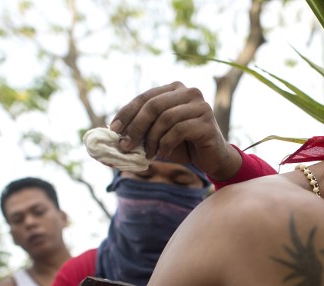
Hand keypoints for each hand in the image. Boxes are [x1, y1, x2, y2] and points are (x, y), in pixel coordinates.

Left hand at [110, 82, 241, 179]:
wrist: (211, 158)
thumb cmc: (183, 145)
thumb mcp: (157, 135)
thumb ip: (140, 131)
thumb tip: (112, 136)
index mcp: (174, 89)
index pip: (145, 97)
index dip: (127, 112)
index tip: (114, 129)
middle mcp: (189, 92)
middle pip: (154, 105)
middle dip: (136, 127)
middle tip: (126, 145)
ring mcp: (200, 105)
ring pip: (165, 118)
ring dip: (152, 139)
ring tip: (148, 154)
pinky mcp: (207, 121)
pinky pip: (179, 130)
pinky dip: (166, 143)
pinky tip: (164, 153)